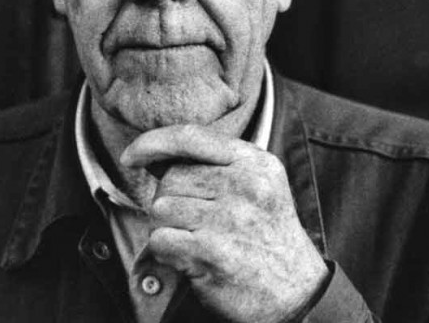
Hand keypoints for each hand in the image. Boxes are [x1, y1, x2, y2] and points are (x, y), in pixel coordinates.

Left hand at [121, 124, 328, 322]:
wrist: (297, 291)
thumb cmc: (266, 232)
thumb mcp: (256, 184)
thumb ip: (212, 164)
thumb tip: (153, 155)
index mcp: (254, 161)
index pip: (191, 137)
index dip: (153, 142)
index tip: (131, 155)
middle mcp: (246, 184)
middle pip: (172, 177)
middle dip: (171, 199)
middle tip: (194, 220)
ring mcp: (230, 217)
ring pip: (161, 208)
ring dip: (168, 227)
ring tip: (197, 238)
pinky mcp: (214, 252)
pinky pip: (161, 239)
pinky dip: (167, 251)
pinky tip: (191, 257)